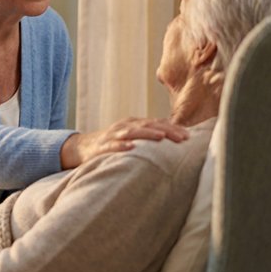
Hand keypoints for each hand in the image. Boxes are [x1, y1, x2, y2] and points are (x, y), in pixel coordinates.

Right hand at [60, 117, 188, 168]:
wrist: (81, 147)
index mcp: (133, 123)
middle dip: (166, 130)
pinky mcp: (101, 147)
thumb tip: (171, 132)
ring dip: (147, 134)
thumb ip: (148, 132)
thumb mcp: (130, 134)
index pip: (156, 123)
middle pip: (148, 125)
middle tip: (182, 138)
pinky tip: (131, 148)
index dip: (172, 128)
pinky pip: (112, 146)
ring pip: (132, 133)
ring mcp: (113, 136)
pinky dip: (122, 146)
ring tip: (161, 137)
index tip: (188, 136)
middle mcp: (125, 126)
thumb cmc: (111, 142)